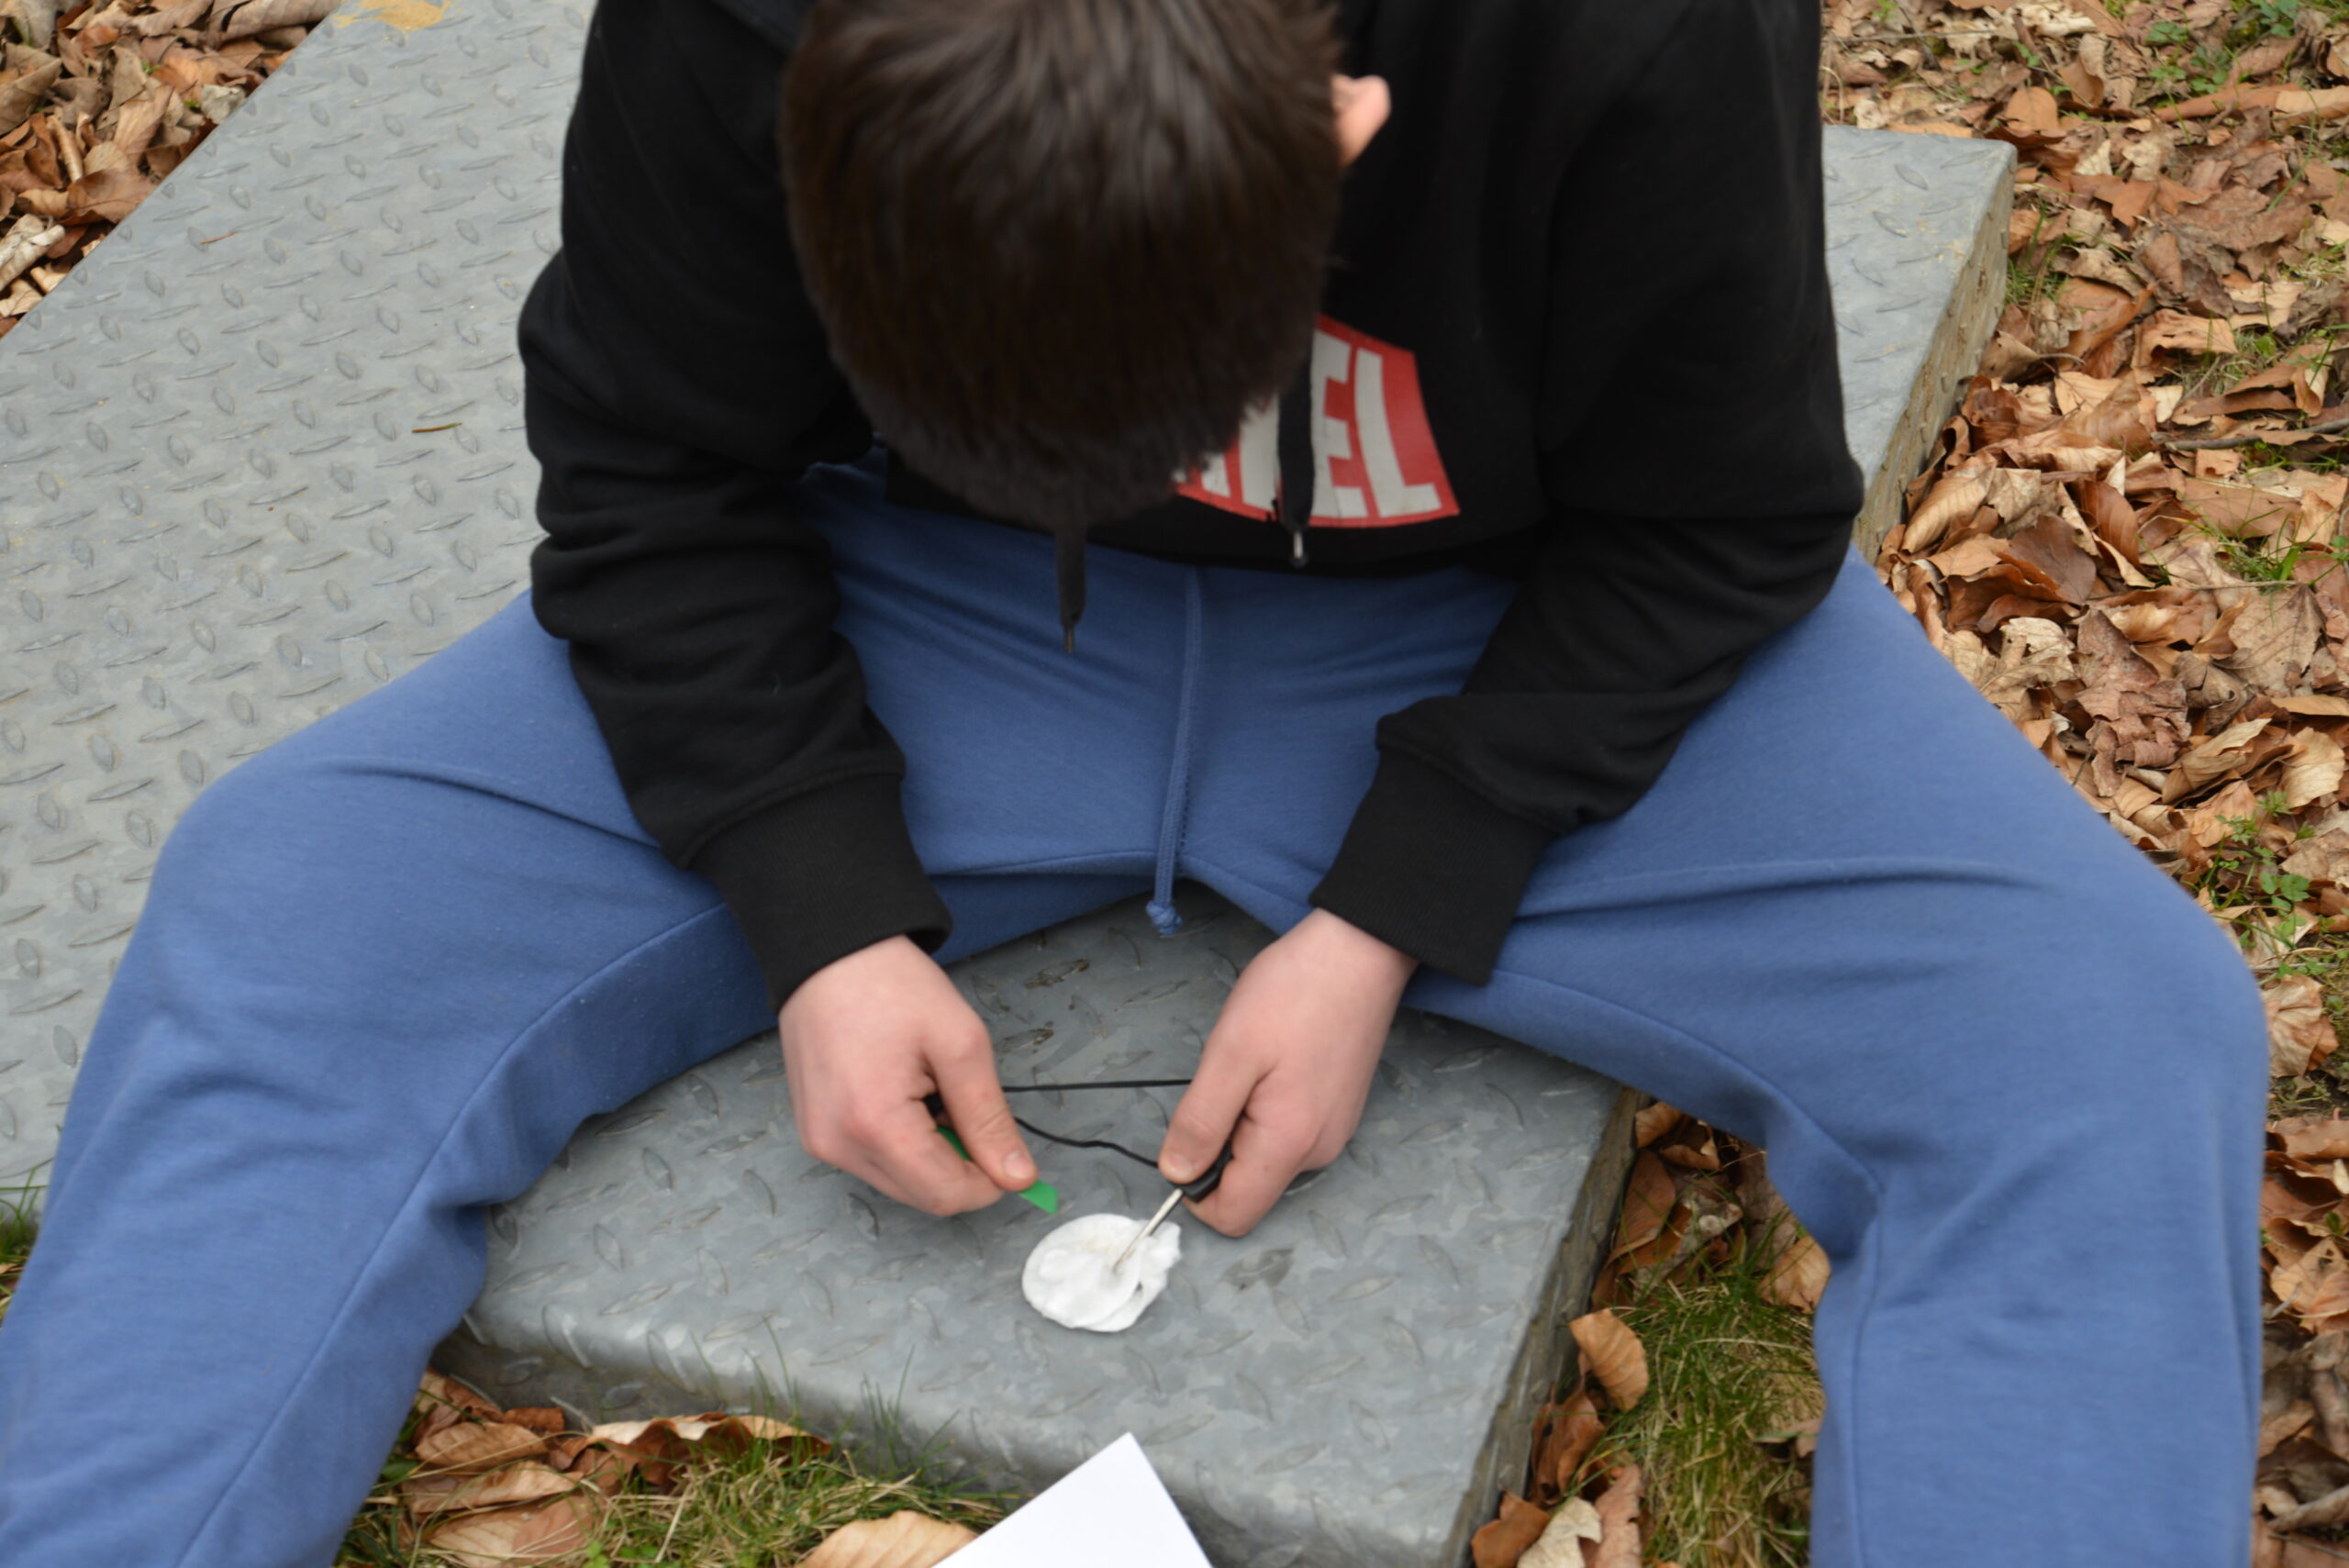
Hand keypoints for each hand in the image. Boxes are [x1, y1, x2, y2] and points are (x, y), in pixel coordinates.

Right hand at [778, 934, 1036, 1215]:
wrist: (829, 951)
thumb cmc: (892, 985)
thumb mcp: (961, 1044)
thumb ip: (989, 1119)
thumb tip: (1017, 1176)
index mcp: (874, 1124)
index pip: (946, 1195)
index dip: (989, 1182)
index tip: (1008, 1152)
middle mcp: (837, 1144)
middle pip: (922, 1196)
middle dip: (959, 1165)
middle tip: (967, 1105)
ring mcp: (820, 1141)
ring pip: (899, 1182)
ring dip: (930, 1154)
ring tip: (930, 1092)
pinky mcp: (815, 1131)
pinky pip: (873, 1162)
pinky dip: (902, 1143)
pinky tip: (905, 1096)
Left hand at [1157, 909, 1417, 1236]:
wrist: (1361, 950)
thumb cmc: (1294, 993)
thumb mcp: (1231, 1053)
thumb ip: (1201, 1121)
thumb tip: (1174, 1174)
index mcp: (1289, 1145)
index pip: (1233, 1215)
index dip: (1194, 1192)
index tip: (1186, 1136)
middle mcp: (1318, 1152)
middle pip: (1249, 1186)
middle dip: (1219, 1146)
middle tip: (1226, 1079)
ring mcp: (1333, 1131)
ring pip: (1266, 1156)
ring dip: (1242, 1122)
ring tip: (1254, 1063)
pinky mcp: (1339, 1111)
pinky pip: (1288, 1133)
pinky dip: (1266, 1109)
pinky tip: (1275, 1061)